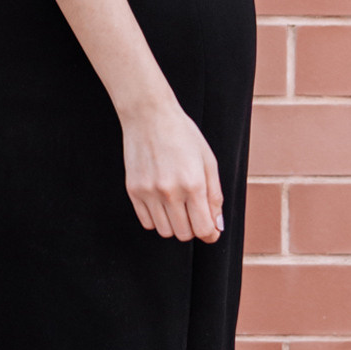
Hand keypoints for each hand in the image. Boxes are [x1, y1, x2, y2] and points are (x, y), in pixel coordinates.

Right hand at [123, 97, 223, 242]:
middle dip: (193, 228)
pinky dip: (157, 219)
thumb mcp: (208, 161)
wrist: (149, 115)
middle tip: (194, 213)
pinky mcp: (133, 190)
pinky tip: (162, 203)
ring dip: (174, 224)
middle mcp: (170, 192)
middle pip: (184, 234)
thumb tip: (217, 225)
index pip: (204, 228)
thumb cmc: (182, 134)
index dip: (210, 233)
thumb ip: (215, 196)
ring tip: (177, 205)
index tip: (211, 230)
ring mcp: (149, 192)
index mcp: (194, 184)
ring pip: (164, 231)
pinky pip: (146, 222)